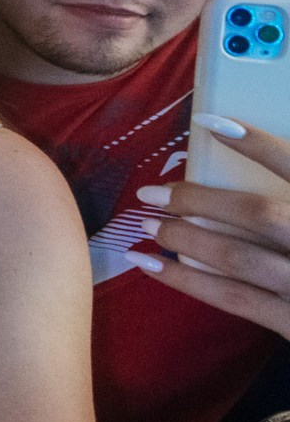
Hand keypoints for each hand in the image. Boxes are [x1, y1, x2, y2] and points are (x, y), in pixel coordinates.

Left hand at [128, 117, 289, 335]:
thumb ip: (289, 187)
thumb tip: (232, 142)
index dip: (258, 145)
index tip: (209, 122)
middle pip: (259, 214)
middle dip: (200, 201)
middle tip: (151, 193)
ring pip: (237, 257)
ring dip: (184, 240)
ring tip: (146, 225)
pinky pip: (233, 299)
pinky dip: (186, 281)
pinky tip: (150, 266)